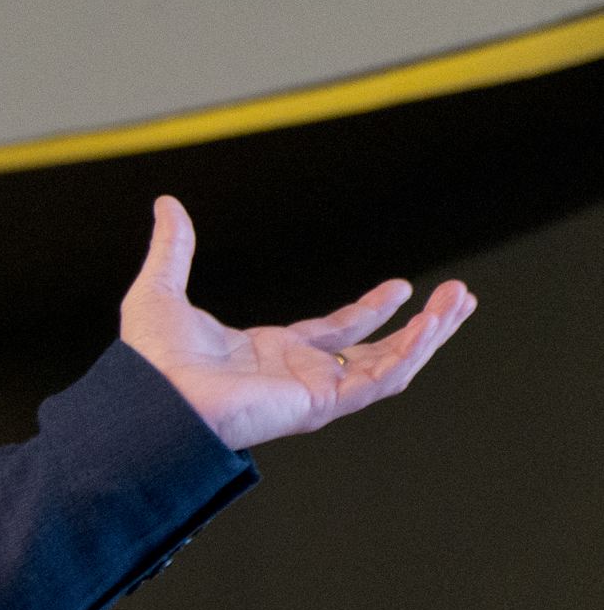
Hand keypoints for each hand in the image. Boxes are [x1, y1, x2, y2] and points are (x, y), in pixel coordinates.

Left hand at [119, 196, 475, 450]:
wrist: (150, 399)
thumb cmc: (149, 361)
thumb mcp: (162, 290)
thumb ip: (173, 248)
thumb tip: (166, 205)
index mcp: (269, 354)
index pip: (334, 333)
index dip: (369, 311)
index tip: (401, 288)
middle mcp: (296, 376)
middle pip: (375, 353)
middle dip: (420, 328)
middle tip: (457, 298)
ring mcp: (312, 392)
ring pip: (389, 367)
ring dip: (429, 336)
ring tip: (461, 302)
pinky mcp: (321, 405)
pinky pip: (380, 381)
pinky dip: (411, 354)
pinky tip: (433, 324)